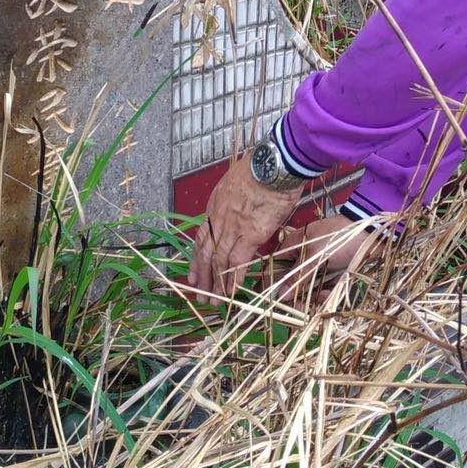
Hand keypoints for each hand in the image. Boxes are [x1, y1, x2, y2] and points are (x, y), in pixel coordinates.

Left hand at [186, 154, 302, 300]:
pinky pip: (239, 262)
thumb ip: (235, 200)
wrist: (272, 165)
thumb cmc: (261, 168)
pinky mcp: (250, 234)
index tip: (194, 275)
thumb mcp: (237, 182)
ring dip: (216, 284)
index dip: (197, 259)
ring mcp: (232, 228)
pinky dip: (234, 279)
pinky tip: (233, 293)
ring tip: (214, 302)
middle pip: (206, 253)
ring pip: (219, 261)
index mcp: (214, 206)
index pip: (202, 238)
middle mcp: (218, 219)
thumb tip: (241, 210)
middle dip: (203, 277)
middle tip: (200, 297)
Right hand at [271, 211, 373, 302]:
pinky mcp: (330, 271)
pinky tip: (331, 292)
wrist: (371, 232)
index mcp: (291, 248)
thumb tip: (279, 295)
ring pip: (307, 289)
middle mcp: (300, 257)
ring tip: (325, 295)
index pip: (274, 271)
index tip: (282, 304)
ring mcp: (315, 265)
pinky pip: (321, 287)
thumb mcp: (316, 257)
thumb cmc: (339, 239)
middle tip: (305, 308)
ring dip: (314, 296)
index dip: (275, 288)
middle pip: (291, 283)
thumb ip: (297, 277)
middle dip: (298, 297)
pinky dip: (326, 292)